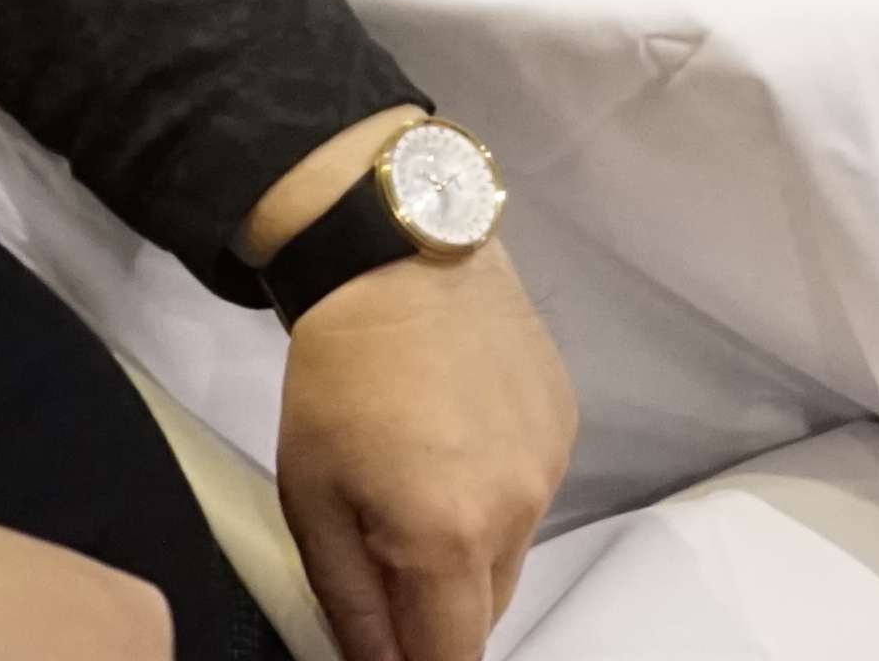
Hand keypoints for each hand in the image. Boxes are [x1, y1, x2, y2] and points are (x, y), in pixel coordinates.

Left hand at [275, 244, 580, 660]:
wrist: (401, 257)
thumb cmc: (339, 379)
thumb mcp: (312, 502)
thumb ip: (353, 605)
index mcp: (449, 540)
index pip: (454, 657)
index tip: (391, 647)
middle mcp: (518, 511)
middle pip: (486, 612)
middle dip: (438, 610)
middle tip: (384, 551)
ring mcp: (551, 465)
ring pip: (512, 551)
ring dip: (470, 550)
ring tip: (420, 483)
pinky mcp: (565, 424)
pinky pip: (531, 492)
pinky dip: (496, 492)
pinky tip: (456, 440)